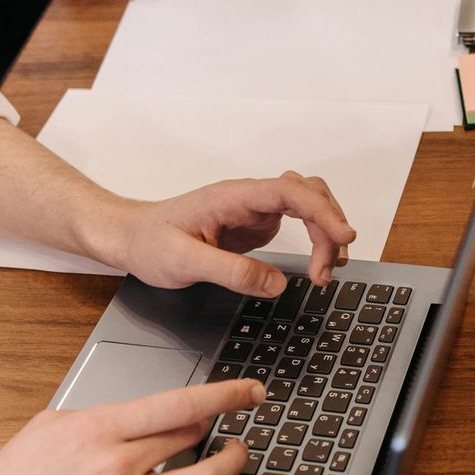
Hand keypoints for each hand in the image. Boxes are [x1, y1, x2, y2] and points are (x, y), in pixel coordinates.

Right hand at [0, 380, 259, 474]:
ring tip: (232, 458)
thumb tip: (132, 417)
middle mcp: (116, 466)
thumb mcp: (44, 429)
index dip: (227, 395)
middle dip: (216, 426)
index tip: (251, 391)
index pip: (180, 402)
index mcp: (97, 429)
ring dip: (227, 466)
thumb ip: (94, 418)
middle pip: (193, 435)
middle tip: (222, 425)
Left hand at [102, 172, 356, 298]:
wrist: (131, 237)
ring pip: (309, 204)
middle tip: (329, 271)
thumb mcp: (183, 262)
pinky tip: (319, 263)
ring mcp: (255, 209)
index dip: (322, 211)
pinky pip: (299, 222)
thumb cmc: (149, 242)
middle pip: (309, 193)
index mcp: (232, 196)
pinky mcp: (256, 224)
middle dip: (329, 227)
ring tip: (328, 271)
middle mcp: (249, 197)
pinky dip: (317, 240)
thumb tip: (276, 284)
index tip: (342, 236)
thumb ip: (231, 272)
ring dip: (327, 232)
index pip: (290, 191)